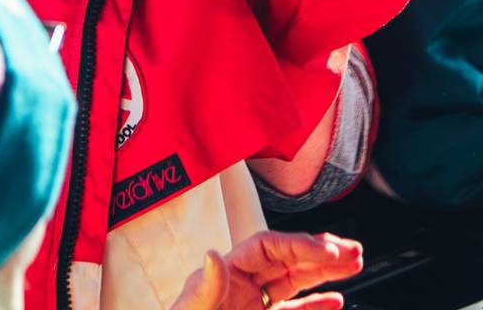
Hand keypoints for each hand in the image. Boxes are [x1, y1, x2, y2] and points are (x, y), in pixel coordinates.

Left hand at [172, 231, 362, 309]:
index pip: (270, 247)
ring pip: (297, 282)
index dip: (300, 244)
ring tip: (355, 263)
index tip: (328, 248)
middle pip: (289, 260)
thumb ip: (206, 286)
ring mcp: (256, 305)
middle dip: (321, 253)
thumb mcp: (194, 308)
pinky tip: (337, 300)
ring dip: (326, 273)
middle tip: (353, 249)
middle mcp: (245, 284)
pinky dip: (317, 305)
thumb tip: (213, 255)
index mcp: (229, 271)